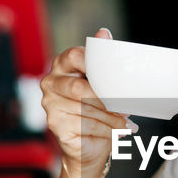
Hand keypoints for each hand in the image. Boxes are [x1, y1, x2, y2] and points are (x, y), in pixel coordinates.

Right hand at [39, 28, 132, 177]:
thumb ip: (103, 59)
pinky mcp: (55, 125)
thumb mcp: (103, 82)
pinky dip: (107, 130)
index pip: (75, 56)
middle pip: (80, 88)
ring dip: (111, 117)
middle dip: (107, 99)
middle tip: (127, 105)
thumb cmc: (98, 108)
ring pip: (86, 109)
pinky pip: (86, 125)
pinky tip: (117, 132)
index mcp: (62, 64)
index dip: (95, 64)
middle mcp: (51, 82)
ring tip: (125, 121)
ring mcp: (50, 104)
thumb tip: (103, 32)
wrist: (90, 144)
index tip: (114, 75)